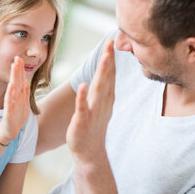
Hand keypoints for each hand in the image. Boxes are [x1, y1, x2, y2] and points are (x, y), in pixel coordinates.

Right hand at [0, 56, 29, 143]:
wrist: (10, 131)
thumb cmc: (16, 117)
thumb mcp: (23, 104)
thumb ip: (25, 92)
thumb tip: (26, 81)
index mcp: (19, 95)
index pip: (20, 80)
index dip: (20, 70)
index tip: (20, 58)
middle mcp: (15, 97)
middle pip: (17, 81)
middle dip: (17, 69)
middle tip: (17, 57)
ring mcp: (11, 104)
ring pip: (13, 89)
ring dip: (14, 77)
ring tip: (14, 67)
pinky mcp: (9, 112)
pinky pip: (10, 102)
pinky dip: (10, 94)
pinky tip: (11, 86)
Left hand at [66, 39, 115, 162]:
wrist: (90, 152)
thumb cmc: (94, 126)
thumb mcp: (101, 105)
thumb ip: (103, 88)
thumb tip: (106, 71)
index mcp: (106, 98)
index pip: (109, 75)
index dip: (110, 58)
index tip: (112, 42)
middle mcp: (102, 103)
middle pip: (106, 78)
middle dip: (109, 60)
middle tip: (112, 43)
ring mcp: (93, 112)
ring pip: (98, 90)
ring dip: (102, 74)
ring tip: (105, 58)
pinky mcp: (82, 121)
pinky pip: (83, 107)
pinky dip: (83, 97)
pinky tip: (83, 86)